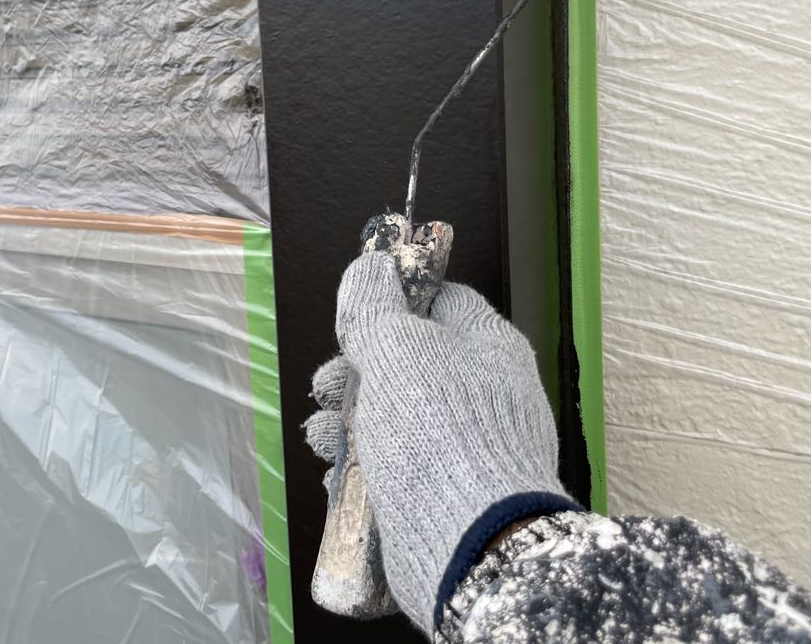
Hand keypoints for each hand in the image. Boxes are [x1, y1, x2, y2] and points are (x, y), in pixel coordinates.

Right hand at [305, 252, 576, 629]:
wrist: (469, 541)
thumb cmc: (439, 431)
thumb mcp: (398, 349)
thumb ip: (375, 308)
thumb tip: (371, 268)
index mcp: (488, 345)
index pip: (442, 302)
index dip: (394, 301)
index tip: (355, 317)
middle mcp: (484, 393)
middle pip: (409, 362)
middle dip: (356, 371)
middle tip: (328, 385)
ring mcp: (465, 447)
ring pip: (394, 417)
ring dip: (347, 421)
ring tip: (322, 434)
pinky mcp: (444, 493)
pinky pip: (396, 466)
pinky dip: (361, 466)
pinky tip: (334, 471)